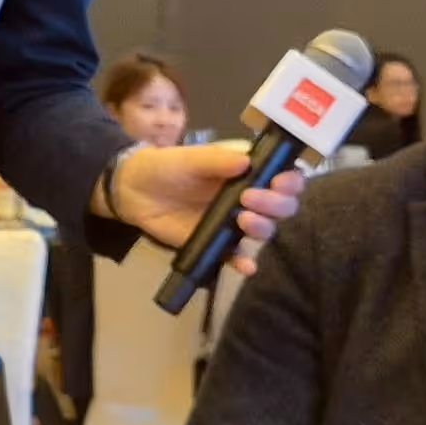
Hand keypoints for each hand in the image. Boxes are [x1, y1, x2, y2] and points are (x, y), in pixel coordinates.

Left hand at [105, 143, 307, 275]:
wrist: (135, 192)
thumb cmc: (167, 166)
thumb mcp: (189, 158)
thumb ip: (215, 160)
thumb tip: (245, 161)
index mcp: (247, 170)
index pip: (282, 176)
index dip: (289, 180)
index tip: (280, 182)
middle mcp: (248, 196)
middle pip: (281, 206)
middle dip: (276, 204)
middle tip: (251, 200)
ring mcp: (235, 221)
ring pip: (265, 230)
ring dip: (263, 227)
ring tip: (242, 220)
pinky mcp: (218, 243)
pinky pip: (236, 255)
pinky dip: (244, 262)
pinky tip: (246, 266)